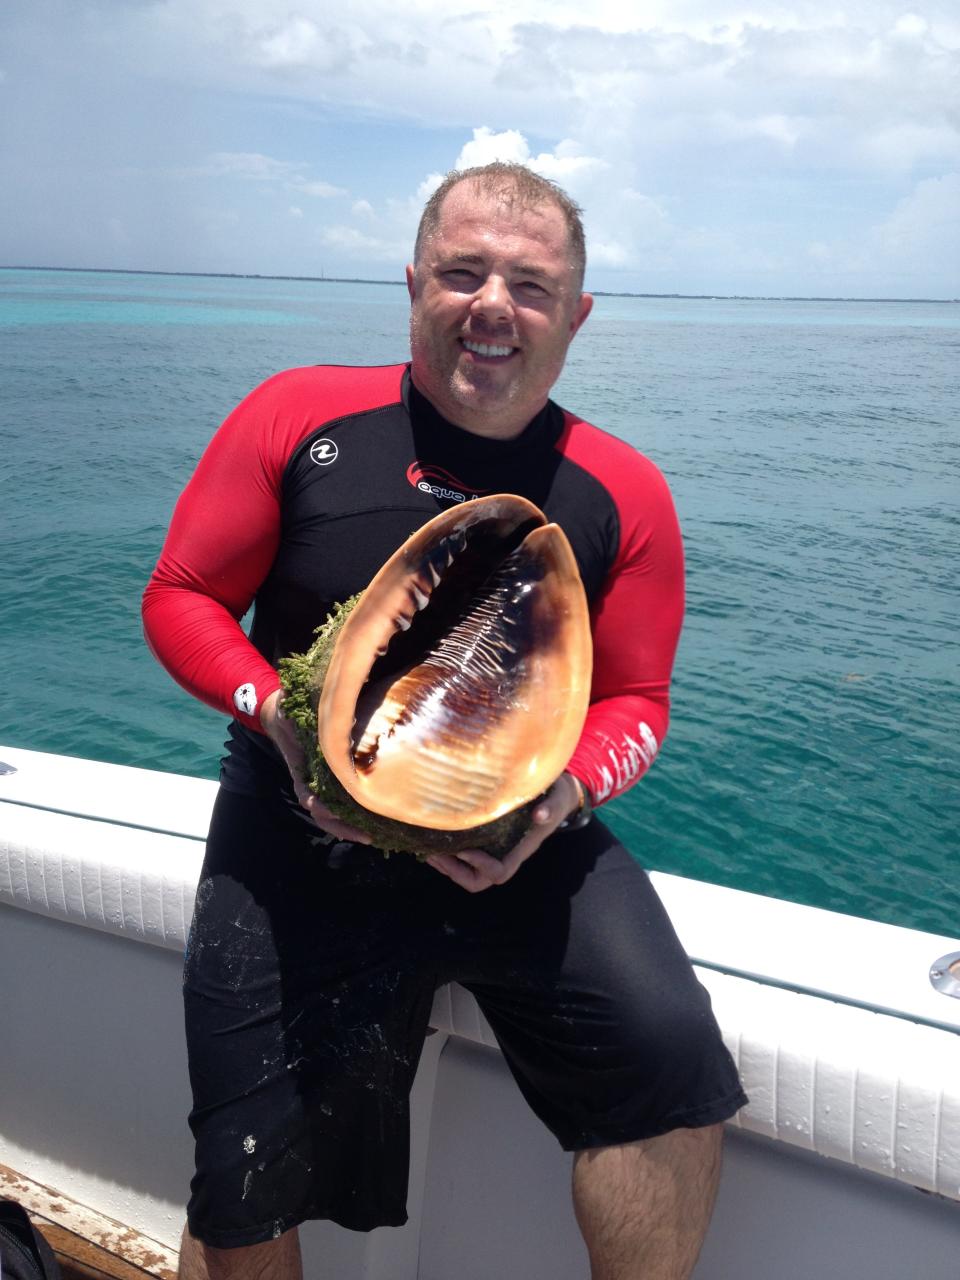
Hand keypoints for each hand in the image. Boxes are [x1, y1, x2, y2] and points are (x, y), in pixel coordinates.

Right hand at [260, 689, 372, 843]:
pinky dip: (352, 818)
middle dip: (340, 826)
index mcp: (300, 768)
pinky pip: (340, 804)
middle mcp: (310, 782)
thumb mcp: (284, 706)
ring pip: (331, 815)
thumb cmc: (286, 714)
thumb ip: (285, 704)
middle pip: (321, 813)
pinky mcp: (332, 783)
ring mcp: (320, 785)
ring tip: (370, 838)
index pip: (305, 793)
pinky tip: (372, 826)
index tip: (331, 811)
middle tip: (364, 836)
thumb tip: (287, 698)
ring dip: (348, 828)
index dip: (317, 804)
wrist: (283, 720)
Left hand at [424, 773, 582, 892]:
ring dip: (447, 866)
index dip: (479, 865)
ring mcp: (496, 850)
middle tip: (434, 854)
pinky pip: (466, 859)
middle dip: (454, 872)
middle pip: (479, 881)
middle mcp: (507, 854)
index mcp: (521, 848)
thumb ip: (551, 807)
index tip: (463, 848)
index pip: (499, 872)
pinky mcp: (488, 841)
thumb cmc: (556, 796)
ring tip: (426, 849)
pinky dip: (448, 854)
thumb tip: (540, 815)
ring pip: (469, 873)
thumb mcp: (557, 798)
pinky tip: (434, 837)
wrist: (558, 794)